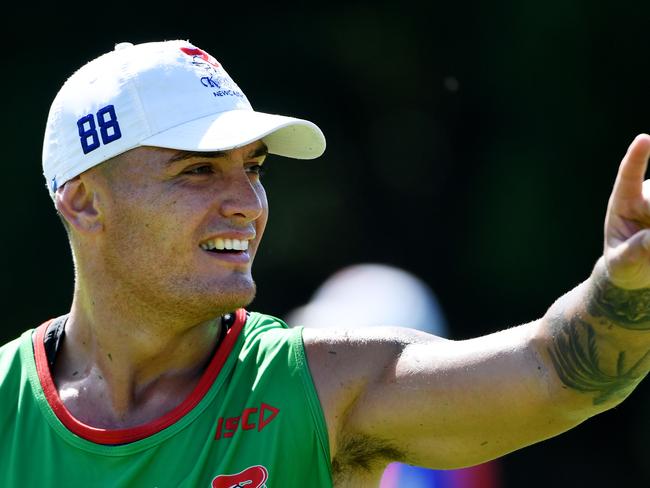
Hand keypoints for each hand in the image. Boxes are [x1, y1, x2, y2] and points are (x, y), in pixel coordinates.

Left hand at [604, 134, 649, 288]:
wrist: (637, 273)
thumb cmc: (624, 262)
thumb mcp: (622, 261)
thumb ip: (635, 249)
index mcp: (623, 202)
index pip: (629, 176)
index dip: (636, 157)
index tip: (644, 139)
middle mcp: (648, 197)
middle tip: (649, 237)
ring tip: (649, 244)